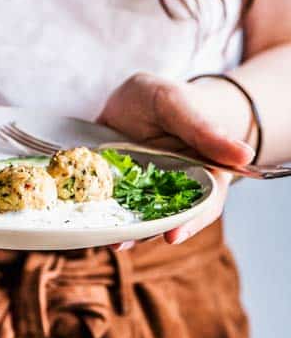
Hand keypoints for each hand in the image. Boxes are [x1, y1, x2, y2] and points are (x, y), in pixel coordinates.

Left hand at [96, 72, 253, 245]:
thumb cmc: (166, 98)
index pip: (204, 203)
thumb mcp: (179, 104)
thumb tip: (245, 155)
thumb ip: (205, 130)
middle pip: (168, 217)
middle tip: (125, 241)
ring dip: (125, 229)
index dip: (191, 221)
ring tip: (108, 239)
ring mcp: (144, 190)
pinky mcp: (117, 188)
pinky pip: (112, 204)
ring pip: (140, 216)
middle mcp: (174, 188)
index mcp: (203, 171)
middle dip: (149, 232)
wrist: (135, 96)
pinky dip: (104, 214)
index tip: (173, 236)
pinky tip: (91, 221)